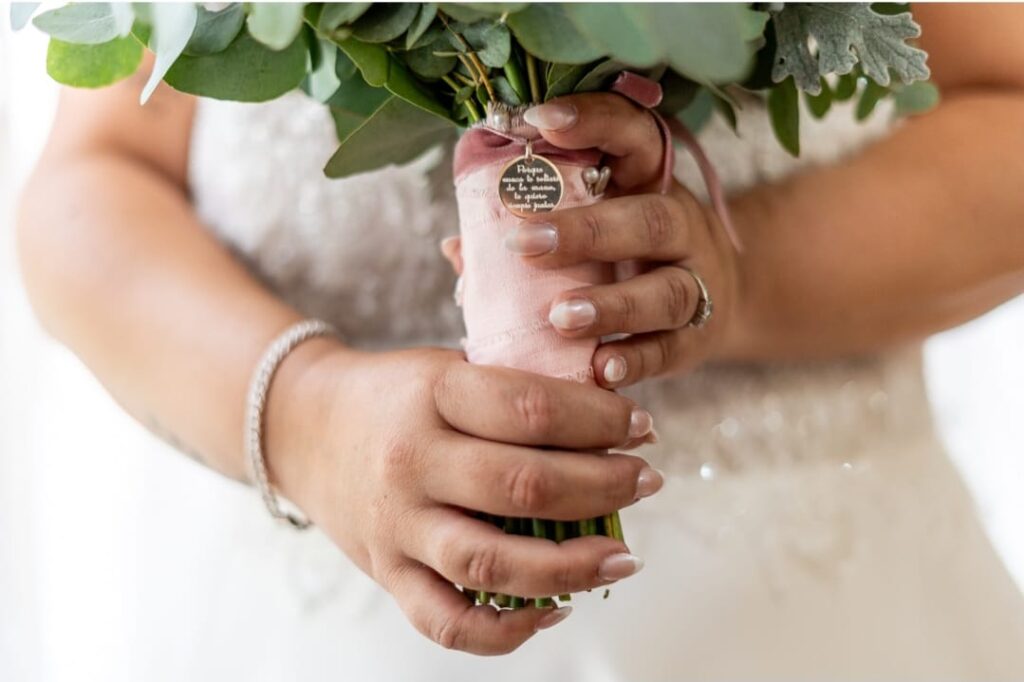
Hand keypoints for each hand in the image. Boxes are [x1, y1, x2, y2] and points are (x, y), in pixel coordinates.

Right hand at [265, 341, 661, 654]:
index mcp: (432, 395)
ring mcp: (397, 526)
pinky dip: (507, 630)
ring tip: (624, 557)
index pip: (531, 410)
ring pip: (492, 563)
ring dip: (573, 566)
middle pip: (524, 486)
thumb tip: (608, 421)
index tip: (641, 428)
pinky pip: (448, 622)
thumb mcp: (445, 369)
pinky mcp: (387, 574)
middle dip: (604, 488)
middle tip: (646, 481)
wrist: (302, 427)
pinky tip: (556, 610)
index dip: (600, 421)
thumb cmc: (392, 395)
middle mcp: (411, 463)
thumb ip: (512, 392)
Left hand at [445, 93, 742, 388]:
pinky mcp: (698, 337)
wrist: (715, 297)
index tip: (540, 121)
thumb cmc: (628, 254)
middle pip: (650, 220)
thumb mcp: (593, 222)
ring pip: (667, 291)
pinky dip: (636, 359)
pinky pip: (672, 349)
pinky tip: (601, 369)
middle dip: (586, 232)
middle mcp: (681, 225)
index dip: (593, 120)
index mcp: (648, 181)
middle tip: (525, 243)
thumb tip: (455, 248)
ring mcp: (697, 282)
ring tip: (561, 317)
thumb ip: (529, 230)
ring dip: (613, 305)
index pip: (632, 134)